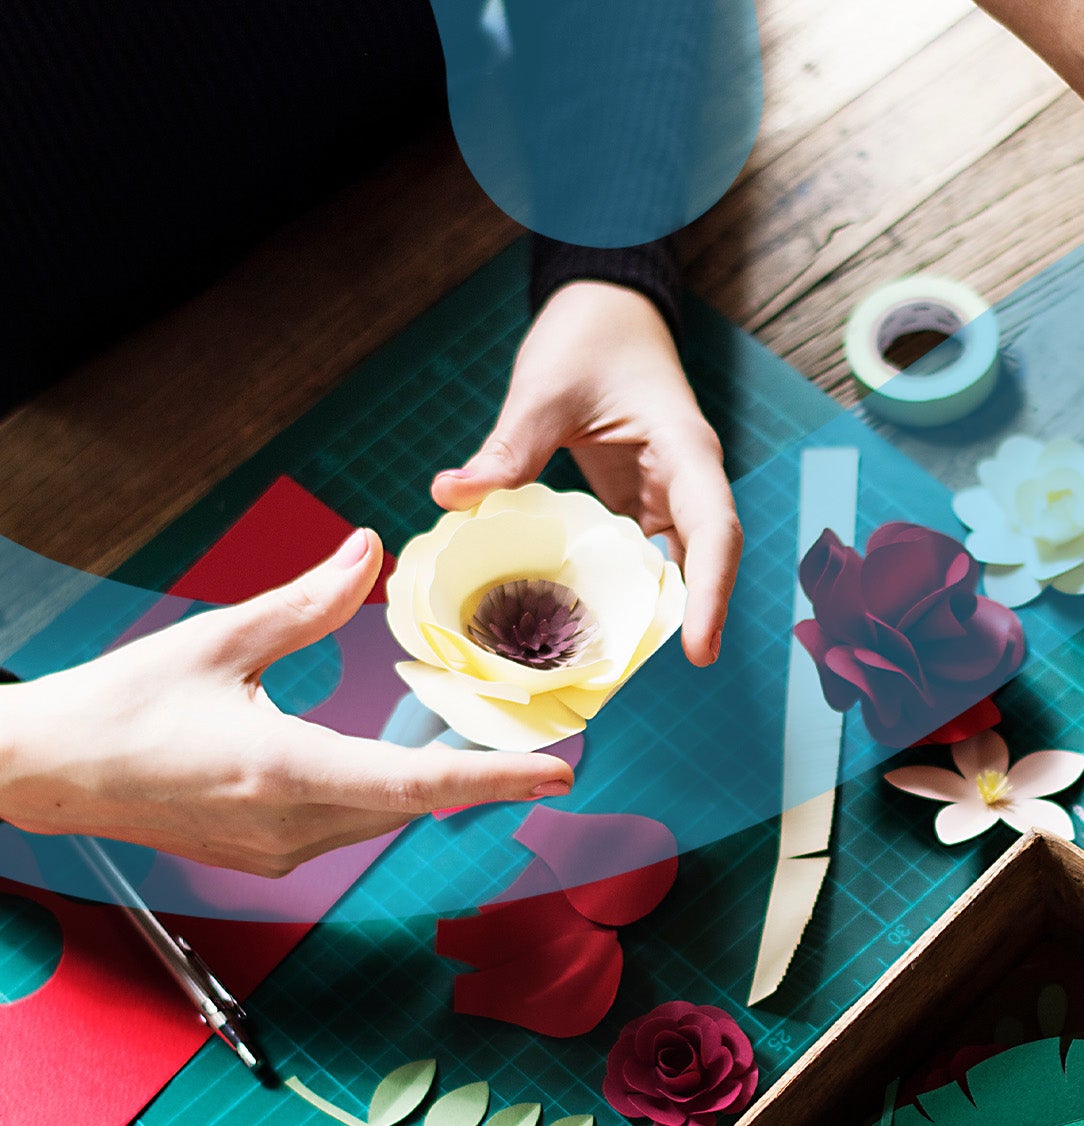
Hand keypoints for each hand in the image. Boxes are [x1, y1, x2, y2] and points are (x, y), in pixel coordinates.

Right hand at [0, 530, 573, 876]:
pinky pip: (349, 825)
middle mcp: (287, 826)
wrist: (47, 772)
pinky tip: (397, 756)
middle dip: (477, 774)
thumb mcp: (221, 639)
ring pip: (383, 817)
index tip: (558, 774)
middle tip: (537, 741)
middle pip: (412, 803)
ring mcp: (275, 852)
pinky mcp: (264, 856)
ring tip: (479, 742)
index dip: (496, 779)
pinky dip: (385, 791)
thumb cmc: (120, 706)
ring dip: (429, 781)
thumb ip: (310, 602)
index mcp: (283, 771)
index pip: (418, 783)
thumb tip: (370, 552)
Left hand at [432, 282, 740, 666]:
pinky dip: (613, 592)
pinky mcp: (638, 505)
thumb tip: (451, 495)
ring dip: (647, 613)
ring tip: (605, 668)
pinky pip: (635, 558)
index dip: (710, 593)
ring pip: (671, 568)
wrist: (605, 310)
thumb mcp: (545, 388)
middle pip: (703, 563)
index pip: (715, 532)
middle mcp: (687, 484)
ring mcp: (665, 497)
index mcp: (684, 453)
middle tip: (642, 677)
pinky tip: (576, 625)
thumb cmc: (589, 337)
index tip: (697, 650)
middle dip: (685, 621)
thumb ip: (508, 446)